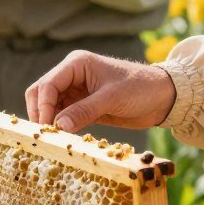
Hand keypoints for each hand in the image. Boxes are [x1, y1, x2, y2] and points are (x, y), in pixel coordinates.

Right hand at [25, 50, 175, 131]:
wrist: (163, 97)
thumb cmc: (140, 89)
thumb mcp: (111, 99)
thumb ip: (84, 111)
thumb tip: (58, 126)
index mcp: (76, 64)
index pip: (48, 84)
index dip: (43, 107)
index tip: (46, 128)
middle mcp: (72, 75)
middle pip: (42, 93)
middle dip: (40, 113)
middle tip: (45, 135)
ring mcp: (76, 91)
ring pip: (50, 106)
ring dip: (50, 121)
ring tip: (53, 140)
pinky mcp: (83, 106)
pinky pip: (64, 116)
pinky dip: (61, 127)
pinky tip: (64, 138)